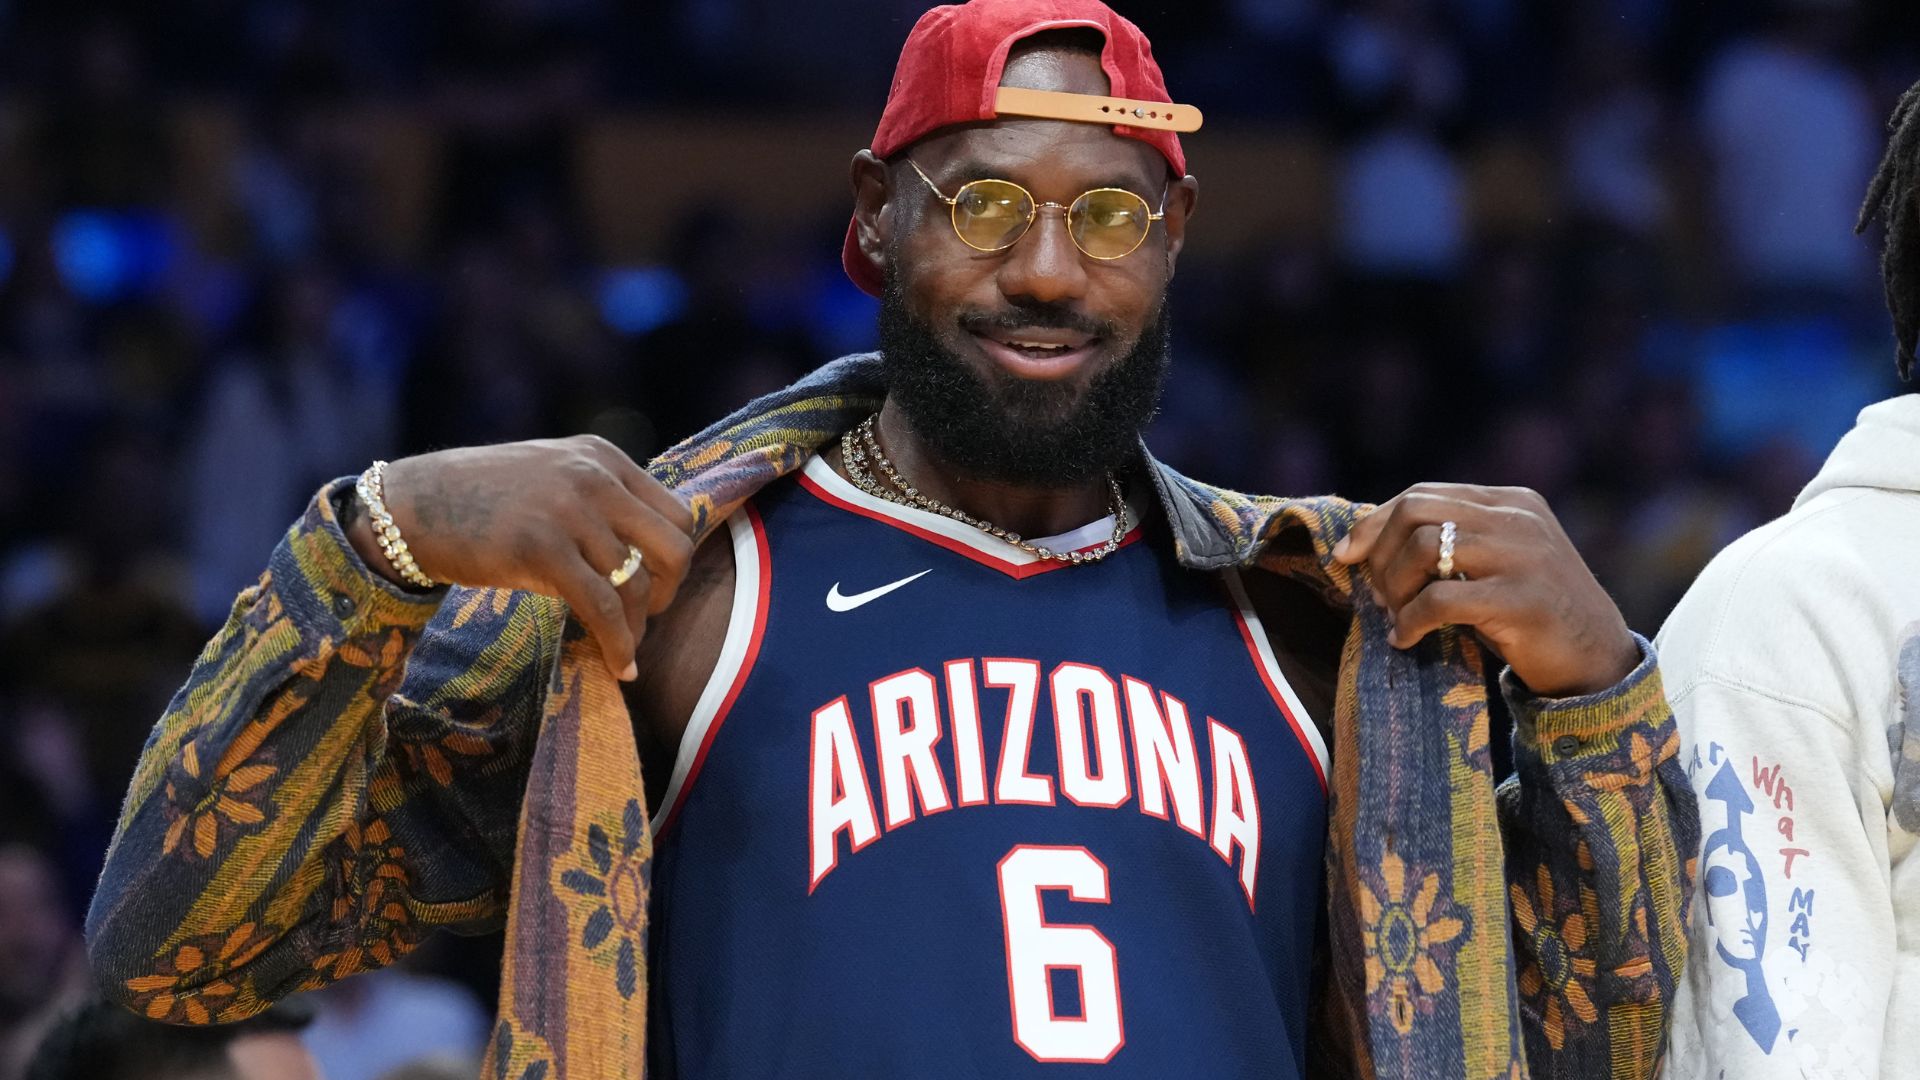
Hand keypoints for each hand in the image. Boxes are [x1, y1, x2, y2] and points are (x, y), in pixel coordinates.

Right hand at [350, 436, 695, 680]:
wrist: (409, 507)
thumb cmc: (480, 500)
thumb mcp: (552, 476)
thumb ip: (598, 498)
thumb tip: (645, 551)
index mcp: (603, 456)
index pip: (677, 513)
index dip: (674, 560)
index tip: (656, 587)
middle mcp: (594, 477)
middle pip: (673, 547)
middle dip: (668, 592)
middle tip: (646, 618)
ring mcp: (569, 510)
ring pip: (637, 584)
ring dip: (638, 629)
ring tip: (624, 651)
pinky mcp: (542, 549)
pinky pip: (603, 608)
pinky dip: (618, 645)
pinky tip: (620, 667)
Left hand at [1331, 483, 1638, 697]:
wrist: (1596, 659)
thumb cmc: (1529, 614)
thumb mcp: (1494, 563)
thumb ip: (1450, 542)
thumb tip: (1365, 543)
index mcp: (1510, 501)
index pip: (1422, 494)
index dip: (1374, 523)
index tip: (1346, 555)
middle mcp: (1518, 518)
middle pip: (1416, 511)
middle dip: (1381, 554)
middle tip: (1377, 596)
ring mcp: (1524, 555)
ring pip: (1424, 548)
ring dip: (1395, 589)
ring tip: (1396, 618)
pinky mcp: (1522, 599)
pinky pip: (1439, 599)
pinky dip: (1410, 621)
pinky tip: (1405, 640)